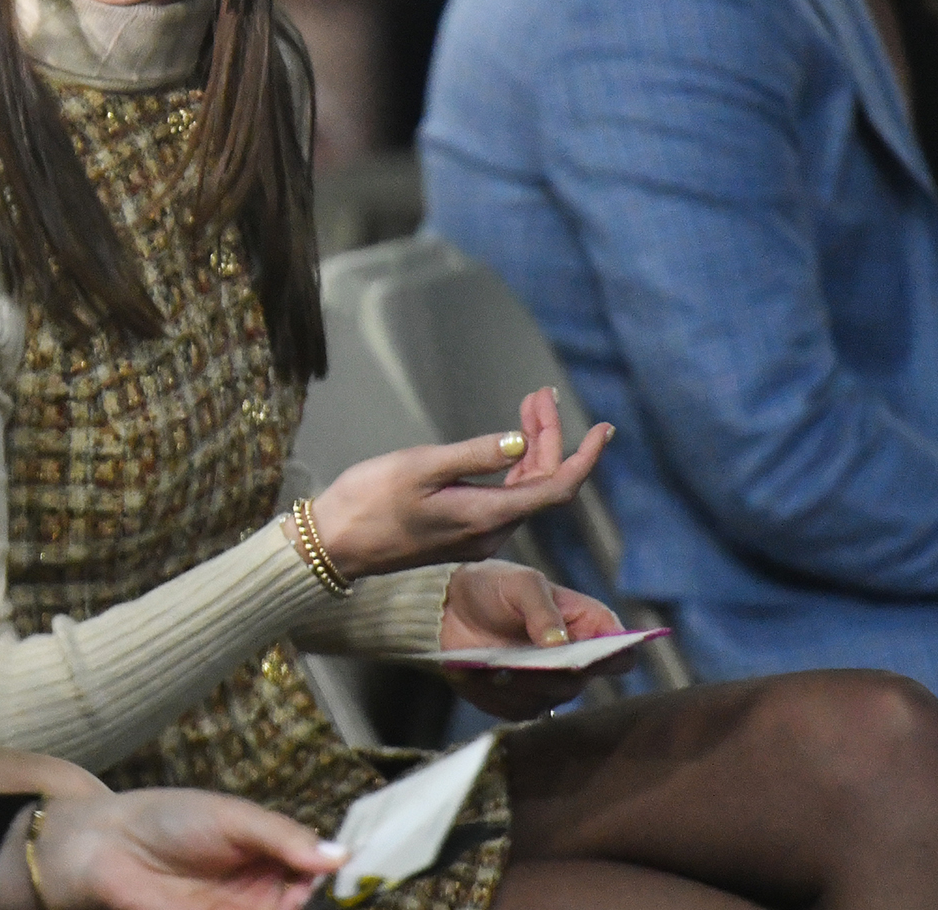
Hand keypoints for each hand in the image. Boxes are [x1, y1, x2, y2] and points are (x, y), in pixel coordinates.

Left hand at [0, 789, 348, 909]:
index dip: (343, 875)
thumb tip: (340, 854)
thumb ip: (283, 837)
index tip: (364, 876)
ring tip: (285, 901)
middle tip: (306, 895)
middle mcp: (266, 889)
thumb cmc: (169, 819)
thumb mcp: (232, 818)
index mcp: (273, 851)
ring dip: (293, 907)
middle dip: (318, 899)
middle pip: (307, 901)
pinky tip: (276, 908)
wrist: (107, 849)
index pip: (320, 868)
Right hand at [303, 388, 611, 577]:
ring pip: (524, 489)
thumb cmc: (369, 500)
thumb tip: (520, 441)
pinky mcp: (461, 531)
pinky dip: (513, 465)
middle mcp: (490, 531)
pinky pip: (504, 496)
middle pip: (542, 483)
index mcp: (486, 516)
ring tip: (529, 406)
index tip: (604, 428)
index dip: (585, 458)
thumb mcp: (420, 468)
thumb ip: (474, 455)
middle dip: (549, 437)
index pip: (557, 488)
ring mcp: (476, 534)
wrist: (333, 543)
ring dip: (532, 448)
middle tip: (541, 394)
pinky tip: (509, 444)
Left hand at [438, 559, 631, 720]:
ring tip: (494, 667)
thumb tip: (560, 645)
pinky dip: (495, 694)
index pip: (621, 655)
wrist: (450, 605)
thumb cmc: (496, 586)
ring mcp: (547, 686)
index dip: (612, 659)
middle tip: (522, 662)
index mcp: (588, 627)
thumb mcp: (521, 583)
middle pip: (578, 683)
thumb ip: (542, 610)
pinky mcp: (518, 702)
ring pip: (546, 699)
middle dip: (549, 673)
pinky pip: (515, 710)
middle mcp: (574, 663)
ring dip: (519, 684)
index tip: (584, 656)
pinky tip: (477, 674)